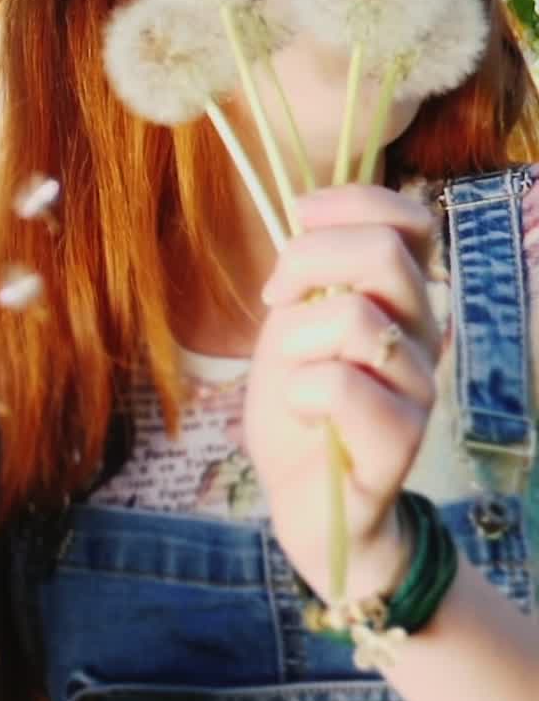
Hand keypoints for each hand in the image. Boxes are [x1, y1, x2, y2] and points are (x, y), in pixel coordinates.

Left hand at [245, 185, 439, 599]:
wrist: (304, 497)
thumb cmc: (299, 403)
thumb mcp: (293, 321)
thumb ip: (311, 272)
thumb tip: (309, 212)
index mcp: (402, 298)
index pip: (412, 219)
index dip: (350, 204)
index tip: (295, 222)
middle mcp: (425, 335)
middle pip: (384, 253)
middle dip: (307, 259)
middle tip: (275, 297)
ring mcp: (419, 388)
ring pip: (356, 318)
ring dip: (297, 338)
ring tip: (292, 373)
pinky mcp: (400, 441)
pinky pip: (341, 385)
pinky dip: (300, 393)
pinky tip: (304, 414)